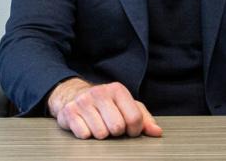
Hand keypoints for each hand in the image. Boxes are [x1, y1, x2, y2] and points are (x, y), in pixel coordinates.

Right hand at [47, 78, 162, 139]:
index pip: (134, 119)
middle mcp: (99, 92)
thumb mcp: (126, 106)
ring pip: (100, 134)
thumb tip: (157, 132)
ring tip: (97, 124)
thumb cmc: (105, 104)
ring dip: (100, 134)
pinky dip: (86, 135)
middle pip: (117, 127)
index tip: (129, 129)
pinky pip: (84, 135)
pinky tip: (86, 126)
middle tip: (110, 126)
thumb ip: (144, 118)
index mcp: (117, 90)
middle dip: (116, 132)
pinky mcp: (69, 112)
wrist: (73, 95)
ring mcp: (83, 101)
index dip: (134, 130)